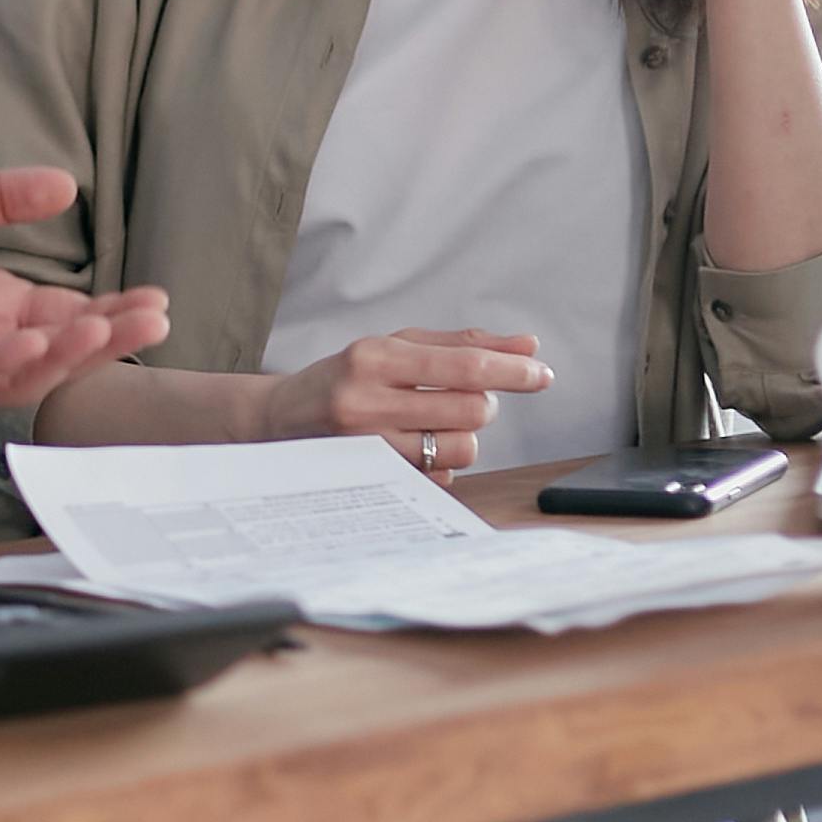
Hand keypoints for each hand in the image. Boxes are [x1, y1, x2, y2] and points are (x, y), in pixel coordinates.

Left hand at [0, 167, 171, 414]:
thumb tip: (68, 185)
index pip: (65, 318)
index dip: (111, 314)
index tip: (156, 299)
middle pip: (52, 354)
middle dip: (102, 341)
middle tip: (150, 322)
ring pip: (10, 374)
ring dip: (57, 355)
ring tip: (95, 330)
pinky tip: (22, 343)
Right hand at [255, 327, 551, 483]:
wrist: (279, 419)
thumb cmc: (346, 377)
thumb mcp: (394, 346)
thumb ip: (460, 344)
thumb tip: (527, 346)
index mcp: (374, 355)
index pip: (463, 365)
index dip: (512, 371)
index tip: (542, 374)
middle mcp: (367, 399)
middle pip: (471, 409)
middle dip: (483, 404)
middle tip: (461, 399)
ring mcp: (368, 444)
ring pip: (462, 447)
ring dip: (464, 435)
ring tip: (437, 423)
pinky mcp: (373, 476)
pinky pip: (441, 475)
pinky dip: (442, 461)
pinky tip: (414, 446)